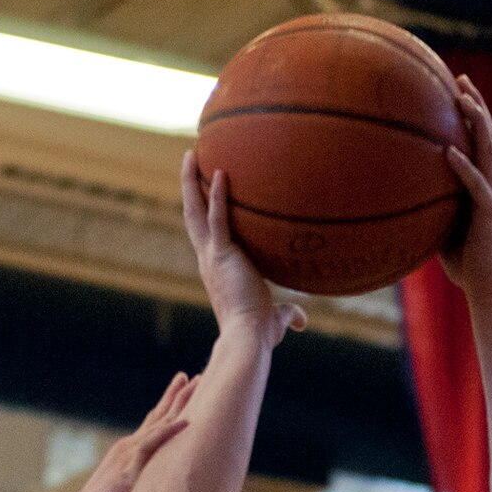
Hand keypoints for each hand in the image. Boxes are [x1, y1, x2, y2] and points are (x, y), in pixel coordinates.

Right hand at [54, 374, 193, 491]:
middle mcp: (128, 450)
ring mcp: (128, 458)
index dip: (169, 406)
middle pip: (159, 417)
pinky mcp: (128, 472)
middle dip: (178, 396)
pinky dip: (168, 433)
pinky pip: (151, 447)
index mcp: (129, 455)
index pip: (153, 425)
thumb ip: (143, 487)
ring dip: (179, 405)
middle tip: (196, 376)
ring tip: (196, 385)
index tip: (185, 386)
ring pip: (159, 425)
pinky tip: (186, 422)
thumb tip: (160, 490)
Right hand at [180, 150, 305, 343]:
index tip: (203, 191)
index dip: (201, 211)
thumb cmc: (259, 333)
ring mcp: (211, 255)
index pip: (205, 234)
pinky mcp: (222, 254)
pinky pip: (218, 218)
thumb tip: (303, 320)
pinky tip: (220, 172)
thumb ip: (289, 313)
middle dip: (188, 187)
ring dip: (191, 182)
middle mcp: (207, 259)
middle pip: (191, 215)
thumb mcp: (275, 319)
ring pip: (195, 211)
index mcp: (215, 268)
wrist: (249, 337)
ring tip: (191, 154)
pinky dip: (217, 195)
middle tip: (189, 160)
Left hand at [440, 76, 491, 297]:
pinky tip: (448, 151)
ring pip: (488, 150)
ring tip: (462, 99)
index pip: (479, 140)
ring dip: (476, 122)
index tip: (455, 88)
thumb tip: (398, 197)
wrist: (486, 286)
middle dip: (476, 104)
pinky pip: (475, 185)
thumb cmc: (463, 262)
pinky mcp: (491, 213)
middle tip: (460, 78)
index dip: (471, 113)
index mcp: (483, 184)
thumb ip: (429, 207)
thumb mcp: (441, 228)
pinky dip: (462, 167)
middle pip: (487, 134)